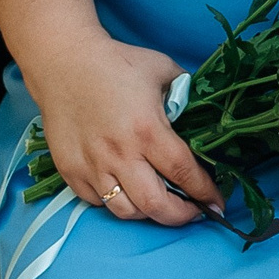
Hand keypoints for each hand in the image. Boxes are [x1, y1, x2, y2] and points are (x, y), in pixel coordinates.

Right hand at [33, 34, 221, 226]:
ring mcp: (92, 165)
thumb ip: (184, 92)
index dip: (204, 193)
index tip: (216, 203)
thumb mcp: (162, 69)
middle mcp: (120, 154)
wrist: (63, 61)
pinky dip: (115, 202)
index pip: (183, 173)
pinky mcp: (70, 170)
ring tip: (159, 203)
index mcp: (147, 130)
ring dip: (148, 213)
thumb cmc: (115, 63)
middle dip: (180, 216)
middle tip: (192, 211)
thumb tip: (200, 111)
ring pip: (125, 211)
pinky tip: (126, 190)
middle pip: (155, 206)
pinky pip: (97, 201)